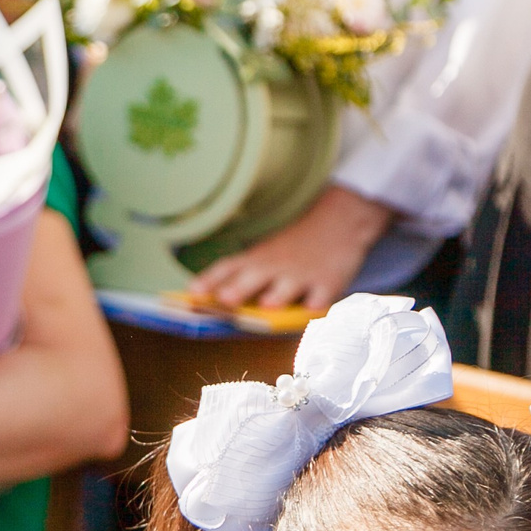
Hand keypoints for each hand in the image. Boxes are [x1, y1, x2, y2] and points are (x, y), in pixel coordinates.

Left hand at [188, 185, 395, 309]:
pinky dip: (317, 303)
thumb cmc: (295, 247)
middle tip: (224, 299)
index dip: (209, 281)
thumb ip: (244, 276)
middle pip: (253, 276)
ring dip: (277, 296)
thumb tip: (215, 301)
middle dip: (238, 288)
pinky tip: (311, 309)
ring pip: (288, 287)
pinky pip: (322, 295)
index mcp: (257, 259)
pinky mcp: (329, 281)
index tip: (191, 294)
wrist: (340, 221)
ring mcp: (303, 274)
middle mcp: (276, 266)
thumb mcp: (266, 254)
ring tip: (268, 305)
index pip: (227, 268)